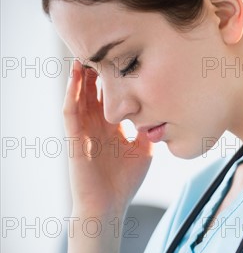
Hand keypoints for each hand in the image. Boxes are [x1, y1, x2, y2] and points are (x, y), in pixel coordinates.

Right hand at [63, 60, 151, 215]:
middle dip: (100, 70)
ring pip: (80, 94)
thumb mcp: (144, 150)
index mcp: (113, 126)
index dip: (118, 78)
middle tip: (108, 45)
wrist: (107, 206)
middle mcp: (96, 124)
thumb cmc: (125, 182)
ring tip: (89, 50)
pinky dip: (71, 91)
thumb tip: (163, 112)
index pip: (114, 96)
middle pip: (95, 90)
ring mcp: (83, 129)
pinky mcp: (73, 137)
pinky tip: (76, 74)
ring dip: (83, 73)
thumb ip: (149, 130)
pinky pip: (69, 109)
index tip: (129, 56)